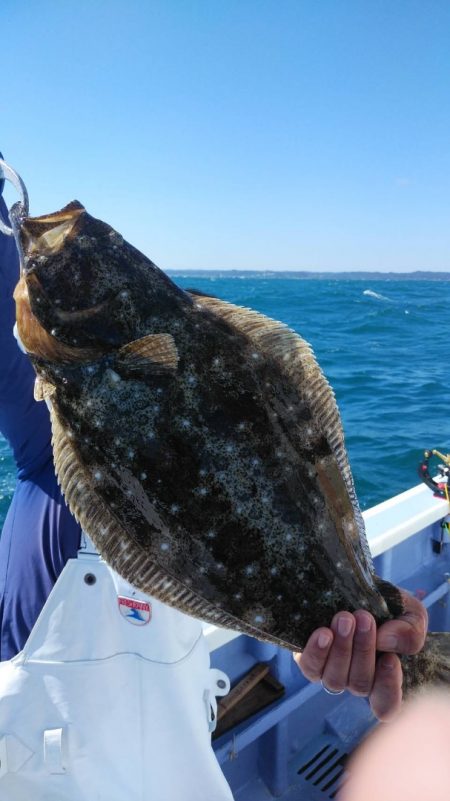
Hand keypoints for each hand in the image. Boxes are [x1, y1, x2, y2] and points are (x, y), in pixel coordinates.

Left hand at [293, 590, 426, 720]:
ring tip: (345, 619)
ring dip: (342, 648)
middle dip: (363, 650)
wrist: (352, 585)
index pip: (387, 705)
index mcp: (383, 677)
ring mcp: (331, 673)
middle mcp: (356, 680)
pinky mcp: (309, 661)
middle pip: (361, 684)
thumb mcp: (410, 614)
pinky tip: (324, 633)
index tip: (390, 659)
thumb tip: (386, 641)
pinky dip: (317, 652)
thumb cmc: (387, 606)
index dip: (388, 689)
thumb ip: (410, 633)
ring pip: (335, 679)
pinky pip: (311, 667)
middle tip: (364, 618)